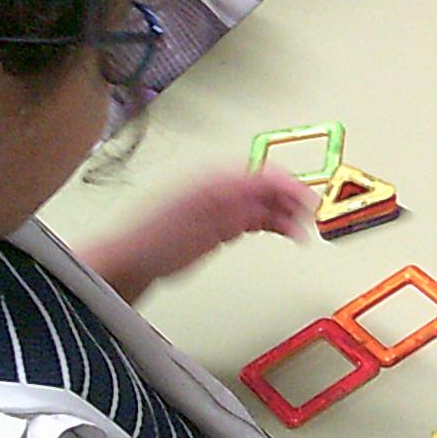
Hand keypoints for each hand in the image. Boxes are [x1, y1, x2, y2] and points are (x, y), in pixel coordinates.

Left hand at [82, 170, 310, 300]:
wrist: (125, 266)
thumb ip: (238, 201)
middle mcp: (217, 187)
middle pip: (268, 185)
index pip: (264, 171)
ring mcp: (217, 206)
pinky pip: (253, 218)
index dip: (291, 185)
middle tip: (311, 218)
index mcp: (214, 177)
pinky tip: (282, 232)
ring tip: (301, 230)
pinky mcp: (216, 225)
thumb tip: (271, 185)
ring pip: (264, 202)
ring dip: (286, 213)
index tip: (310, 202)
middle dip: (293, 199)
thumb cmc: (150, 241)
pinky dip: (272, 224)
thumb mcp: (201, 218)